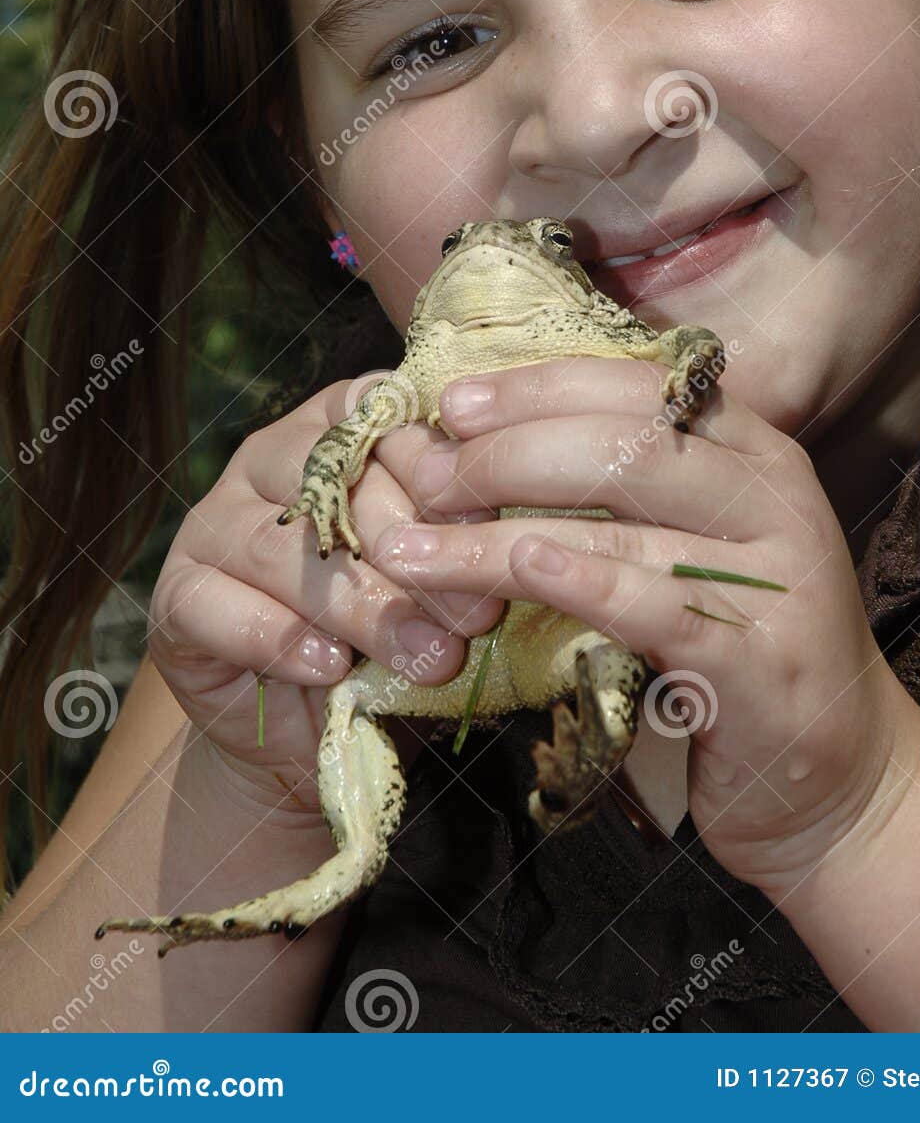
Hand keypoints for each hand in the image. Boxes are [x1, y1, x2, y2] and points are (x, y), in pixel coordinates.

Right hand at [147, 369, 502, 816]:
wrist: (314, 730)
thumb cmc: (395, 631)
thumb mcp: (441, 580)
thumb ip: (461, 545)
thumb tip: (511, 544)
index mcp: (340, 428)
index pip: (385, 422)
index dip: (439, 475)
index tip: (490, 531)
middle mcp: (271, 458)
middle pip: (335, 485)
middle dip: (414, 556)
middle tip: (476, 618)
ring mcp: (213, 522)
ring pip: (283, 549)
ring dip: (362, 607)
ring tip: (424, 657)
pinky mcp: (177, 595)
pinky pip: (215, 604)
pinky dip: (277, 638)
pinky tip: (328, 668)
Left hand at [368, 353, 909, 894]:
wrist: (846, 783)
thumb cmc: (745, 652)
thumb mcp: (704, 547)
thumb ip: (632, 490)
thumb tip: (497, 437)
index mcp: (757, 454)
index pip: (637, 387)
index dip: (537, 387)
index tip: (452, 403)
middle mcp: (776, 501)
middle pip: (624, 443)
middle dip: (506, 453)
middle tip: (425, 479)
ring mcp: (778, 581)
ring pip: (621, 527)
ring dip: (496, 534)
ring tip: (409, 547)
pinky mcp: (764, 666)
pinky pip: (658, 608)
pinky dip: (581, 582)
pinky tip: (520, 567)